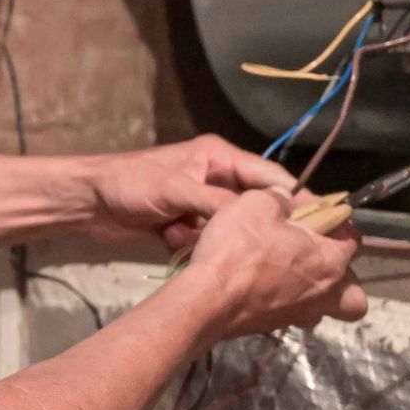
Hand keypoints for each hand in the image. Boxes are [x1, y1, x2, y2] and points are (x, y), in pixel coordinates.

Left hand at [84, 134, 298, 253]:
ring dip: (214, 240)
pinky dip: (194, 248)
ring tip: (194, 239)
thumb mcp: (177, 189)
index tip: (322, 226)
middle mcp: (217, 181)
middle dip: (254, 229)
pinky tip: (172, 241)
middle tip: (269, 251)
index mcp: (220, 158)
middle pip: (254, 209)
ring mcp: (202, 207)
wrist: (88, 204)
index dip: (296, 200)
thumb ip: (219, 204)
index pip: (270, 178)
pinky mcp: (187, 229)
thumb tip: (260, 218)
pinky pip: (208, 244)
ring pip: (231, 232)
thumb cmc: (130, 184)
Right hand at [182, 189, 366, 339]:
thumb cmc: (238, 249)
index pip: (352, 238)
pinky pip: (293, 314)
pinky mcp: (273, 327)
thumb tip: (285, 200)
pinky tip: (260, 286)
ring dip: (315, 295)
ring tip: (289, 276)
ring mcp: (299, 315)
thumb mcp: (257, 204)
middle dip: (343, 278)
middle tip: (315, 258)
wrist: (206, 300)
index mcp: (329, 261)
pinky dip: (284, 302)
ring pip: (324, 310)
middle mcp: (323, 293)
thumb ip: (279, 198)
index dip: (336, 221)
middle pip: (354, 294)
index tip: (315, 212)